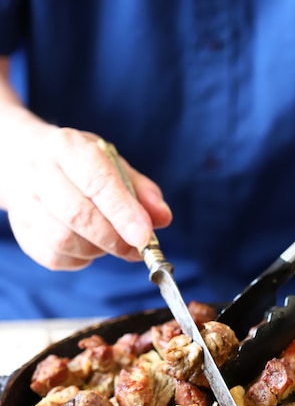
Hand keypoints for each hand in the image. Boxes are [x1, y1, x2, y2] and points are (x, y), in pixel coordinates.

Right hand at [5, 126, 171, 269]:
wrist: (24, 161)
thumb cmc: (79, 165)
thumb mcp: (113, 164)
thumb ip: (141, 190)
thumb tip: (162, 217)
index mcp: (66, 146)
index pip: (97, 182)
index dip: (123, 212)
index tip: (145, 236)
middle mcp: (40, 170)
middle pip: (78, 215)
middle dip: (114, 238)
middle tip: (137, 249)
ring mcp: (25, 202)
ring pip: (64, 240)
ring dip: (98, 250)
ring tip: (112, 243)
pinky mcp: (22, 230)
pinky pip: (54, 257)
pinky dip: (80, 259)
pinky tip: (90, 247)